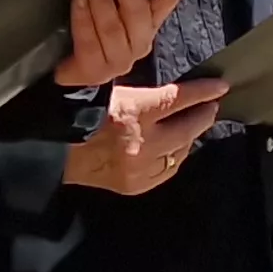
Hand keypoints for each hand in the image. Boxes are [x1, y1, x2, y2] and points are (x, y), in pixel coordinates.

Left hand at [54, 0, 181, 86]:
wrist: (72, 66)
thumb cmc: (93, 23)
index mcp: (152, 18)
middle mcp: (141, 40)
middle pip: (140, 12)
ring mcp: (120, 59)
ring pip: (114, 27)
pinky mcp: (96, 70)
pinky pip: (90, 42)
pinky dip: (83, 19)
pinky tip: (78, 0)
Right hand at [62, 79, 225, 194]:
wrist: (52, 152)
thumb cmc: (76, 114)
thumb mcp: (108, 92)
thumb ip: (143, 96)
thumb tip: (176, 95)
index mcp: (133, 112)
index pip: (179, 98)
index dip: (204, 92)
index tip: (221, 86)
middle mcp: (142, 142)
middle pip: (189, 127)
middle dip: (204, 114)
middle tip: (211, 106)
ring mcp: (141, 167)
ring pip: (182, 151)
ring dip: (190, 137)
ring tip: (193, 126)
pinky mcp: (136, 185)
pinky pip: (167, 170)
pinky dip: (174, 157)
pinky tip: (175, 148)